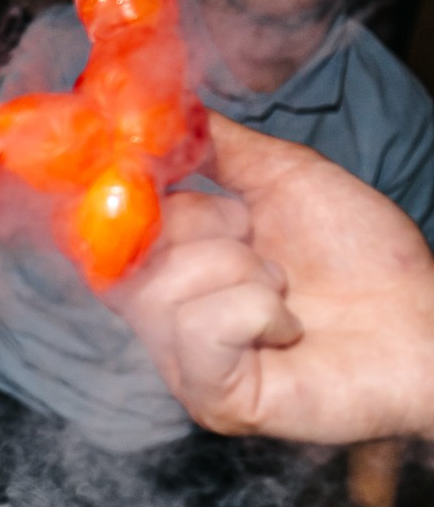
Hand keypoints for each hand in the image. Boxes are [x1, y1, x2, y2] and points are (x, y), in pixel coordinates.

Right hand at [104, 113, 433, 443]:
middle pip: (125, 255)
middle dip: (202, 228)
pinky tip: (289, 330)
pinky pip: (200, 328)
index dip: (119, 194)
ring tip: (284, 290)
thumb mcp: (284, 177)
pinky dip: (255, 313)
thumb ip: (216, 145)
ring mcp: (185, 364)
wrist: (428, 324)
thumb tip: (161, 108)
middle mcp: (165, 319)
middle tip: (257, 239)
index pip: (104, 226)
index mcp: (171, 268)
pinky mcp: (214, 398)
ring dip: (241, 271)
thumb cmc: (365, 260)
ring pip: (164, 289)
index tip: (138, 160)